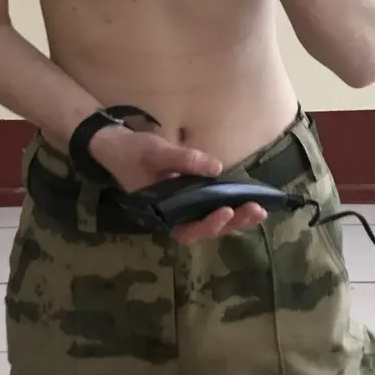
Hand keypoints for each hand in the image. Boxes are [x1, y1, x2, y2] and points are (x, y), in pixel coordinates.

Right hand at [89, 126, 266, 243]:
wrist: (116, 145)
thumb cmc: (133, 152)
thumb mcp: (156, 152)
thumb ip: (185, 160)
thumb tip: (217, 168)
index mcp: (160, 212)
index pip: (188, 229)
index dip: (209, 225)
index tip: (227, 211)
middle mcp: (172, 215)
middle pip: (205, 229)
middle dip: (233, 222)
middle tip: (257, 211)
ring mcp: (180, 206)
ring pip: (210, 219)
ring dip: (235, 217)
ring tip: (258, 209)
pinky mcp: (186, 195)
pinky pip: (208, 206)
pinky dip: (227, 204)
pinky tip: (244, 198)